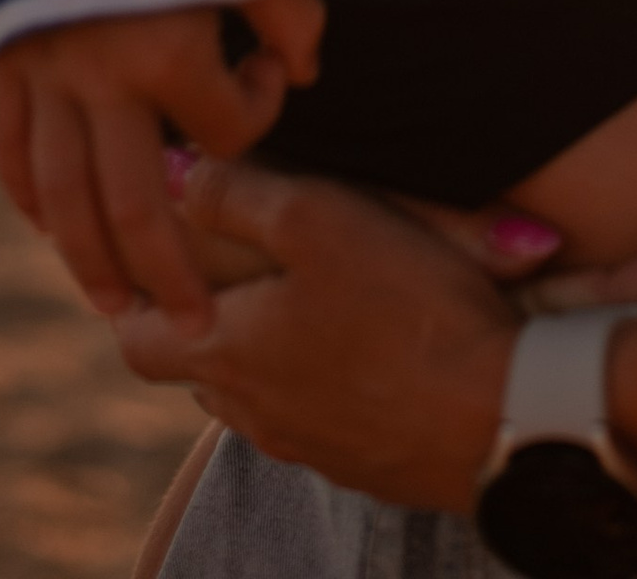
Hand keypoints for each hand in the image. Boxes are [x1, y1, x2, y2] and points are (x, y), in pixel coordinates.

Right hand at [0, 0, 326, 328]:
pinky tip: (47, 229)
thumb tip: (305, 72)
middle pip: (134, 207)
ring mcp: (42, 72)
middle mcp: (99, 78)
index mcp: (168, 50)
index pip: (226, 129)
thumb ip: (288, 9)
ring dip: (87, 259)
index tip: (268, 74)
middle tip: (188, 330)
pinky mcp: (1, 56)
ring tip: (112, 306)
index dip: (260, 111)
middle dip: (165, 275)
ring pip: (60, 197)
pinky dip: (25, 195)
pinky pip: (6, 148)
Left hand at [115, 164, 524, 506]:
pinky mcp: (366, 461)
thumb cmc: (406, 307)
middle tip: (224, 271)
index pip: (139, 338)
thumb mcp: (317, 217)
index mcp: (227, 353)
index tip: (147, 264)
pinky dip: (319, 380)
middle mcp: (256, 411)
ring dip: (260, 352)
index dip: (134, 298)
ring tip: (292, 302)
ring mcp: (311, 445)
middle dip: (200, 321)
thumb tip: (176, 175)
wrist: (501, 417)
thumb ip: (236, 194)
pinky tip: (359, 347)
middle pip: (196, 371)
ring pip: (254, 398)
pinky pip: (317, 419)